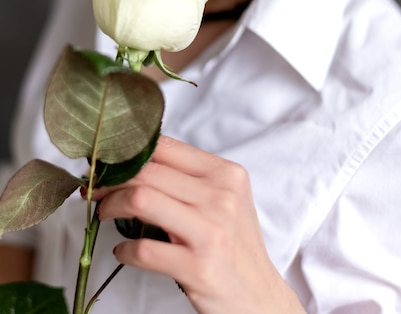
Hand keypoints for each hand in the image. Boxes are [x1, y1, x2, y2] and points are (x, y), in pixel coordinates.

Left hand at [95, 135, 304, 313]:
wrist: (260, 298)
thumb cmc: (234, 245)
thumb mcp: (224, 200)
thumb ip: (188, 178)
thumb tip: (133, 162)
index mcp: (225, 174)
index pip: (165, 147)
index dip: (126, 153)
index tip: (107, 164)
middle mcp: (221, 196)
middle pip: (147, 172)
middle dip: (111, 181)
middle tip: (96, 191)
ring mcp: (211, 231)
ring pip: (141, 199)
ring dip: (111, 206)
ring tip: (104, 215)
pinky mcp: (199, 267)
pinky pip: (143, 250)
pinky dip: (124, 250)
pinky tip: (123, 251)